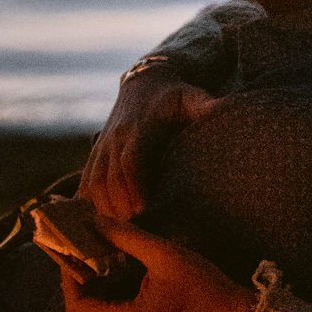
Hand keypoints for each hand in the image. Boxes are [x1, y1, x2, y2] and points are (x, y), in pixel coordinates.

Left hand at [55, 218, 252, 311]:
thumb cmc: (202, 286)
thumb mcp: (164, 255)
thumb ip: (127, 237)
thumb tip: (95, 221)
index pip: (77, 306)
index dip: (68, 278)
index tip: (69, 251)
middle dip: (73, 284)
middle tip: (76, 254)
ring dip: (87, 289)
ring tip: (90, 257)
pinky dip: (102, 294)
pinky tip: (110, 269)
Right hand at [82, 77, 219, 227]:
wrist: (142, 82)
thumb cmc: (173, 95)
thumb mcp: (191, 96)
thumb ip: (205, 105)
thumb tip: (225, 108)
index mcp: (140, 127)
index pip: (131, 160)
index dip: (134, 185)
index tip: (143, 208)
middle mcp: (117, 136)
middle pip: (110, 176)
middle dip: (119, 204)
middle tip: (134, 228)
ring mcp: (103, 145)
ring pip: (94, 180)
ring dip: (104, 206)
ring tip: (119, 229)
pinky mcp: (96, 151)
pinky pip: (86, 179)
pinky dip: (90, 200)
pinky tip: (100, 220)